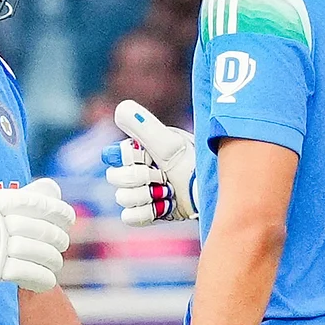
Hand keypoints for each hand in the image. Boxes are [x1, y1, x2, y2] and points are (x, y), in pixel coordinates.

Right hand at [0, 178, 74, 298]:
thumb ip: (25, 196)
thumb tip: (53, 187)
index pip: (37, 203)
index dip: (58, 211)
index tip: (69, 218)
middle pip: (42, 231)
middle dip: (59, 238)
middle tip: (63, 242)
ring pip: (39, 253)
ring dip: (53, 260)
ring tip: (56, 262)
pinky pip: (29, 273)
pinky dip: (43, 278)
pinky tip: (48, 280)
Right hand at [101, 100, 197, 225]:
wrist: (212, 193)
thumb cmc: (194, 163)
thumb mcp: (170, 144)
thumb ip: (144, 126)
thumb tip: (121, 107)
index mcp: (140, 149)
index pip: (113, 154)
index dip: (126, 159)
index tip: (146, 158)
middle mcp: (137, 169)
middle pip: (114, 177)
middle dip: (140, 178)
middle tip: (162, 176)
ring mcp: (141, 191)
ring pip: (122, 197)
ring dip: (147, 196)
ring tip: (168, 191)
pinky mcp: (147, 213)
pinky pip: (129, 217)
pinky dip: (146, 213)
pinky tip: (164, 205)